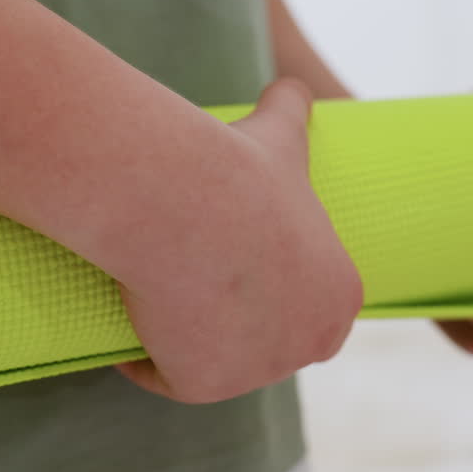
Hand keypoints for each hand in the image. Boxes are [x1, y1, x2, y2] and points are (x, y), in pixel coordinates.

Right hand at [116, 79, 363, 402]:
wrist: (186, 200)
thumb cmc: (238, 168)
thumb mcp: (279, 132)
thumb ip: (294, 110)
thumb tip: (291, 86)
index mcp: (341, 295)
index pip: (301, 306)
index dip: (260, 287)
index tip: (224, 259)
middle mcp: (312, 344)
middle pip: (263, 344)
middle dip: (230, 326)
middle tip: (187, 281)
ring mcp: (260, 372)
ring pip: (215, 363)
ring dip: (189, 345)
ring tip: (157, 301)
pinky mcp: (205, 386)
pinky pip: (166, 377)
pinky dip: (145, 360)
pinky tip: (130, 329)